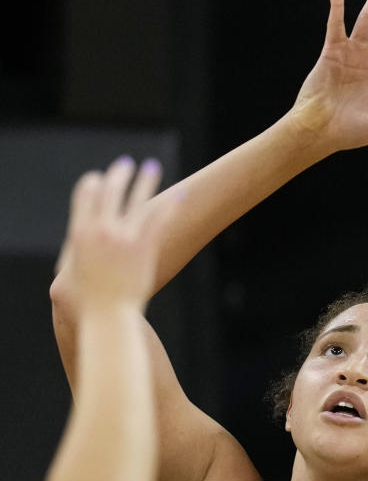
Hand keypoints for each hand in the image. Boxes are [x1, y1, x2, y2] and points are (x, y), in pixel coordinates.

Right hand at [58, 158, 162, 311]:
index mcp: (80, 233)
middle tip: (125, 164)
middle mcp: (100, 230)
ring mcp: (123, 237)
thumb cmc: (89, 302)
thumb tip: (75, 249)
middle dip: (118, 174)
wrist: (108, 316)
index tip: (99, 177)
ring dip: (145, 179)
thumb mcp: (74, 273)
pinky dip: (171, 204)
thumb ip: (76, 255)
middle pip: (110, 191)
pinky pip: (159, 219)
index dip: (92, 183)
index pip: (84, 195)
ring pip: (137, 199)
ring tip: (152, 166)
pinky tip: (180, 194)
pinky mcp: (143, 247)